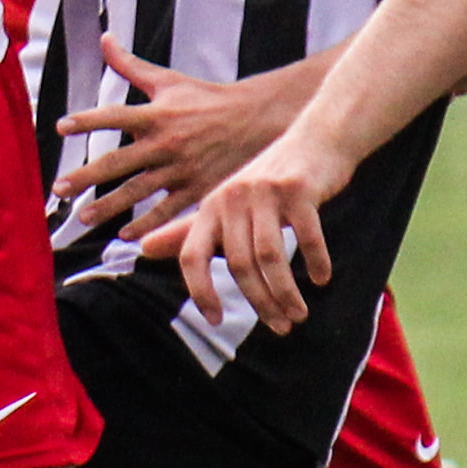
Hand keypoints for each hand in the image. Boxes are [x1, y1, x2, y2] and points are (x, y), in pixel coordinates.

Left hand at [52, 36, 299, 232]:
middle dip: (86, 176)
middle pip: (118, 161)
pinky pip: (166, 211)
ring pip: (137, 191)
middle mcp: (165, 142)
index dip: (88, 120)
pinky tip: (124, 236)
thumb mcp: (167, 80)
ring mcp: (180, 169)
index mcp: (156, 114)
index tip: (60, 127)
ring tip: (84, 217)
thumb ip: (130, 65)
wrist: (254, 120)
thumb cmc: (205, 99)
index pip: (115, 116)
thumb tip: (104, 38)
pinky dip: (146, 225)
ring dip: (108, 206)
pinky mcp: (196, 189)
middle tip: (60, 188)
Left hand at [140, 127, 353, 333]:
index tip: (215, 320)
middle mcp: (232, 198)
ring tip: (299, 314)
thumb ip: (187, 231)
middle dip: (261, 302)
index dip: (200, 292)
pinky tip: (322, 279)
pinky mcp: (298, 189)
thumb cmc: (268, 181)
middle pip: (239, 264)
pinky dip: (316, 262)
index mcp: (210, 207)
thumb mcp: (225, 204)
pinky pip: (308, 236)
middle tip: (281, 327)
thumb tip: (143, 250)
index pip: (191, 256)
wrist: (316, 140)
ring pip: (271, 256)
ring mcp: (265, 192)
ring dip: (287, 293)